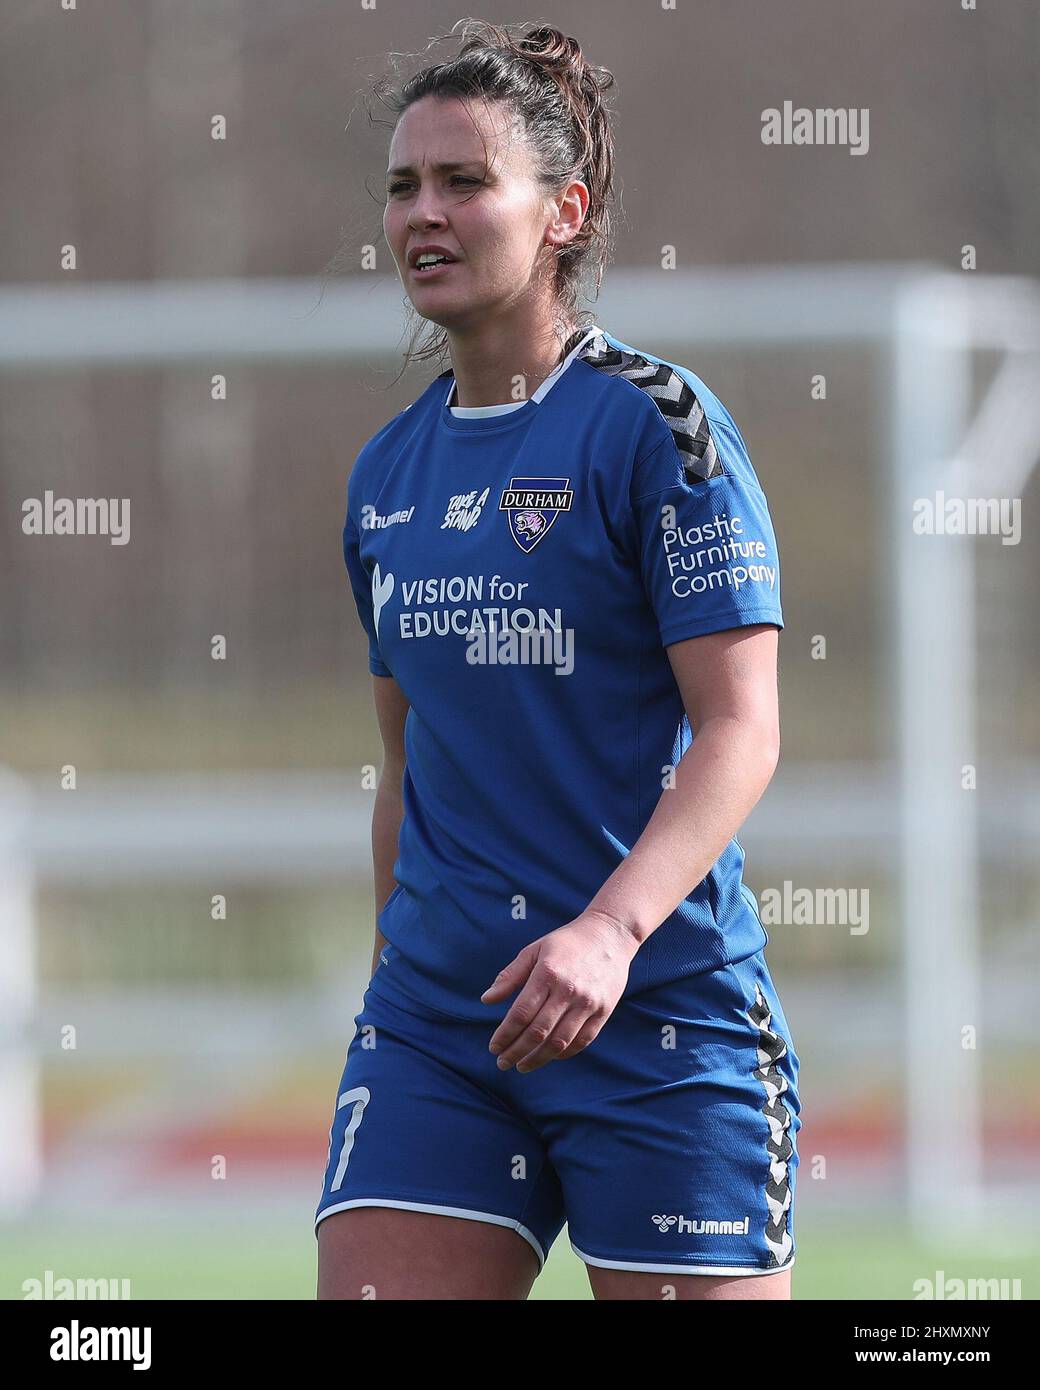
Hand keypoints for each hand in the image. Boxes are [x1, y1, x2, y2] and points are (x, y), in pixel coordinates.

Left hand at [481, 911, 639, 1072]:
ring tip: (522, 1065)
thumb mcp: (534, 950)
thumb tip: (486, 1000)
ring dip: (538, 1059)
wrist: (609, 935)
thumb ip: (510, 976)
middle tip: (503, 1063)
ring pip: (559, 1042)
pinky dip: (564, 1053)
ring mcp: (588, 1003)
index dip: (505, 1034)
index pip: (521, 1013)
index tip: (494, 1047)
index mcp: (548, 974)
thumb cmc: (566, 943)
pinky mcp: (604, 1011)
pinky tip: (549, 1056)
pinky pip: (582, 1041)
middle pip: (538, 1032)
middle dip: (516, 1051)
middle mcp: (568, 990)